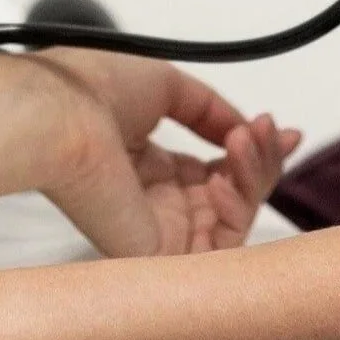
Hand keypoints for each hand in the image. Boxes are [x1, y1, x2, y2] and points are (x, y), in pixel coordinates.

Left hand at [38, 50, 300, 255]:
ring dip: (255, 175)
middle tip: (263, 130)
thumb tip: (244, 129)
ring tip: (245, 141)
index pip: (212, 170)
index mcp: (143, 163)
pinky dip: (239, 207)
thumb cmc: (88, 92)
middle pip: (232, 195)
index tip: (278, 129)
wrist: (61, 113)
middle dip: (261, 159)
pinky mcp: (159, 253)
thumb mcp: (163, 85)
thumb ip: (211, 110)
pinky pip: (221, 246)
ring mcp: (155, 227)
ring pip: (235, 218)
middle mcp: (150, 199)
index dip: (251, 152)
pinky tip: (227, 175)